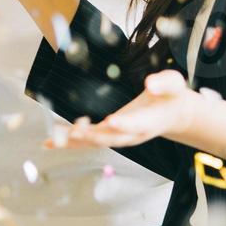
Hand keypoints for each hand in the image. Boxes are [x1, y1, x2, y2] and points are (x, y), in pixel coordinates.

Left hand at [48, 70, 208, 150]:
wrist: (174, 115)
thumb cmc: (172, 96)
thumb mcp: (175, 83)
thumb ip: (164, 82)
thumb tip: (150, 82)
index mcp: (151, 121)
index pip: (137, 124)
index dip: (125, 124)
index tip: (112, 121)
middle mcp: (134, 134)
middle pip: (113, 138)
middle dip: (93, 135)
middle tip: (74, 131)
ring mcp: (122, 137)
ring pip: (97, 142)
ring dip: (75, 141)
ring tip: (53, 139)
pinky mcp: (111, 135)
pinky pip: (90, 141)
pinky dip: (71, 142)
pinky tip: (50, 142)